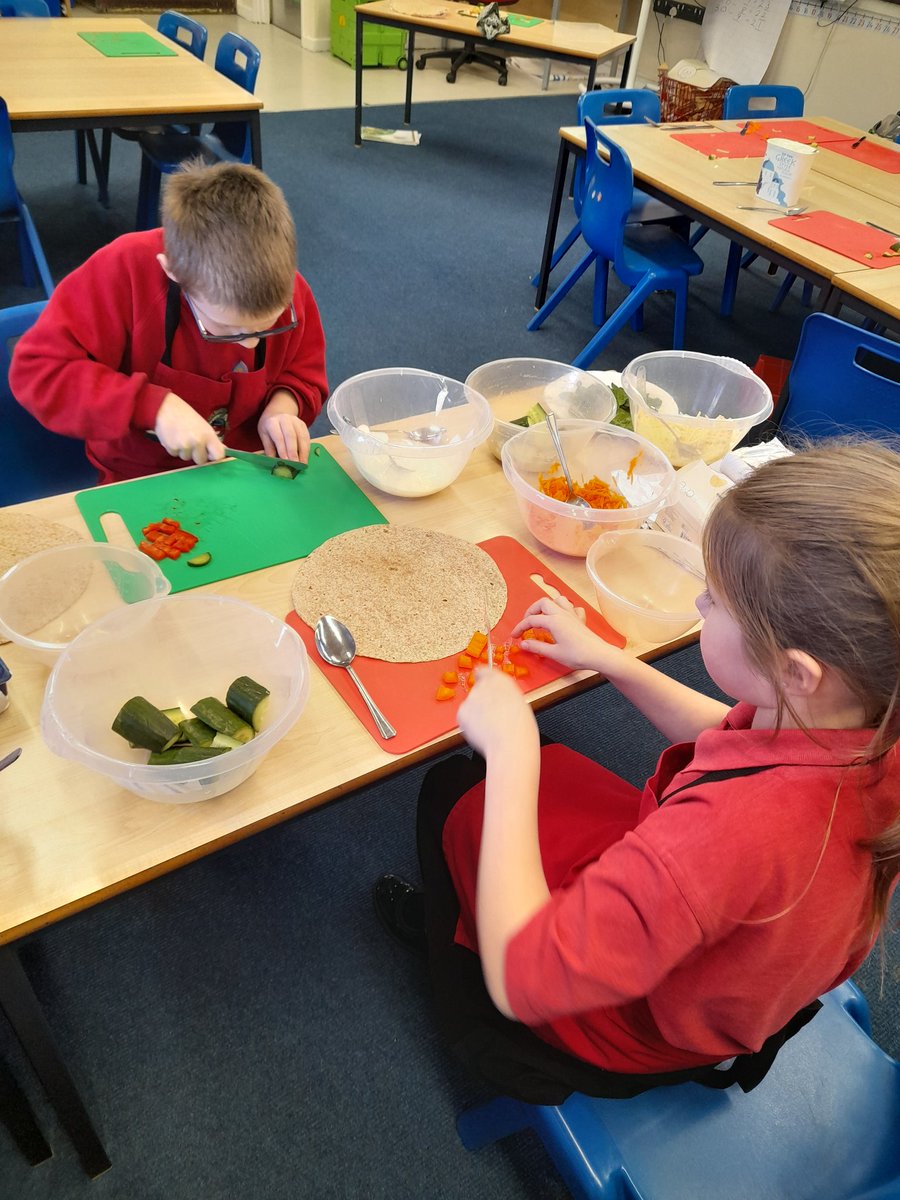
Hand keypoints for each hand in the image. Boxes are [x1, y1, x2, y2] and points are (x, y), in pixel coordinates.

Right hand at [154, 393, 224, 464]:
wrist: (165, 407)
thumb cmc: (185, 415)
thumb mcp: (203, 425)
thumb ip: (212, 440)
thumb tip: (223, 451)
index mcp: (208, 435)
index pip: (218, 456)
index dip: (214, 456)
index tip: (210, 454)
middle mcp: (198, 442)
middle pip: (201, 460)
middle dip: (197, 454)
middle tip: (192, 441)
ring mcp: (184, 446)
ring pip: (187, 458)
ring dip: (184, 451)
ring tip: (181, 436)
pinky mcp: (172, 448)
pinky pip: (175, 455)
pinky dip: (174, 449)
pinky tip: (173, 437)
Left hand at [258, 389, 309, 462]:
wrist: (277, 413)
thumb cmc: (269, 428)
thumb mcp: (264, 436)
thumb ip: (269, 448)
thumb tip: (275, 463)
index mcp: (272, 422)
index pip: (278, 436)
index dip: (282, 449)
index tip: (285, 461)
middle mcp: (285, 419)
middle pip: (291, 436)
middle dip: (294, 452)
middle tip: (295, 464)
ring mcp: (296, 421)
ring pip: (301, 437)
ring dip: (303, 452)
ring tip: (302, 464)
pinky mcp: (303, 425)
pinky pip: (307, 438)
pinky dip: (307, 449)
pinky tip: (305, 458)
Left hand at [457, 669, 538, 759]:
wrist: (510, 745)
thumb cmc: (521, 730)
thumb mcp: (520, 703)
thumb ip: (505, 695)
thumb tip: (500, 699)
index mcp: (502, 680)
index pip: (484, 670)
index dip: (484, 679)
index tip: (484, 684)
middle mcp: (484, 685)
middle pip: (478, 689)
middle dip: (482, 700)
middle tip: (493, 715)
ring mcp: (471, 698)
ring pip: (471, 704)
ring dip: (476, 712)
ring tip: (490, 727)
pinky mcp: (461, 712)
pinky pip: (464, 716)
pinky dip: (469, 723)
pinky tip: (482, 731)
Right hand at [511, 595, 626, 674]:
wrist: (598, 654)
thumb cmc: (577, 655)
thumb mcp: (554, 653)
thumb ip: (537, 647)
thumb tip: (523, 643)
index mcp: (553, 621)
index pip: (531, 620)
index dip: (520, 627)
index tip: (514, 636)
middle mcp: (562, 614)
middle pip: (543, 603)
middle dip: (532, 611)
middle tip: (527, 623)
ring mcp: (572, 615)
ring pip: (558, 600)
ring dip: (548, 605)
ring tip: (543, 616)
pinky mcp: (580, 619)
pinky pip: (572, 608)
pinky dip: (565, 609)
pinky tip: (563, 618)